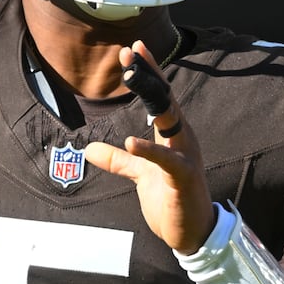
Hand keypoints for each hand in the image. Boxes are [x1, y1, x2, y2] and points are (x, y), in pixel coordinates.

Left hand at [84, 41, 216, 253]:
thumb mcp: (140, 175)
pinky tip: (131, 141)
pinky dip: (150, 150)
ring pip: (171, 120)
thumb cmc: (172, 200)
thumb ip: (119, 160)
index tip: (133, 49)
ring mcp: (186, 157)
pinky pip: (167, 160)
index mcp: (174, 136)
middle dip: (148, 74)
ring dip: (153, 97)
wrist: (192, 233)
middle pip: (166, 99)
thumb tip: (90, 149)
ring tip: (131, 77)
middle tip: (130, 51)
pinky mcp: (183, 178)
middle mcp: (183, 140)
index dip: (148, 72)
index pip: (161, 97)